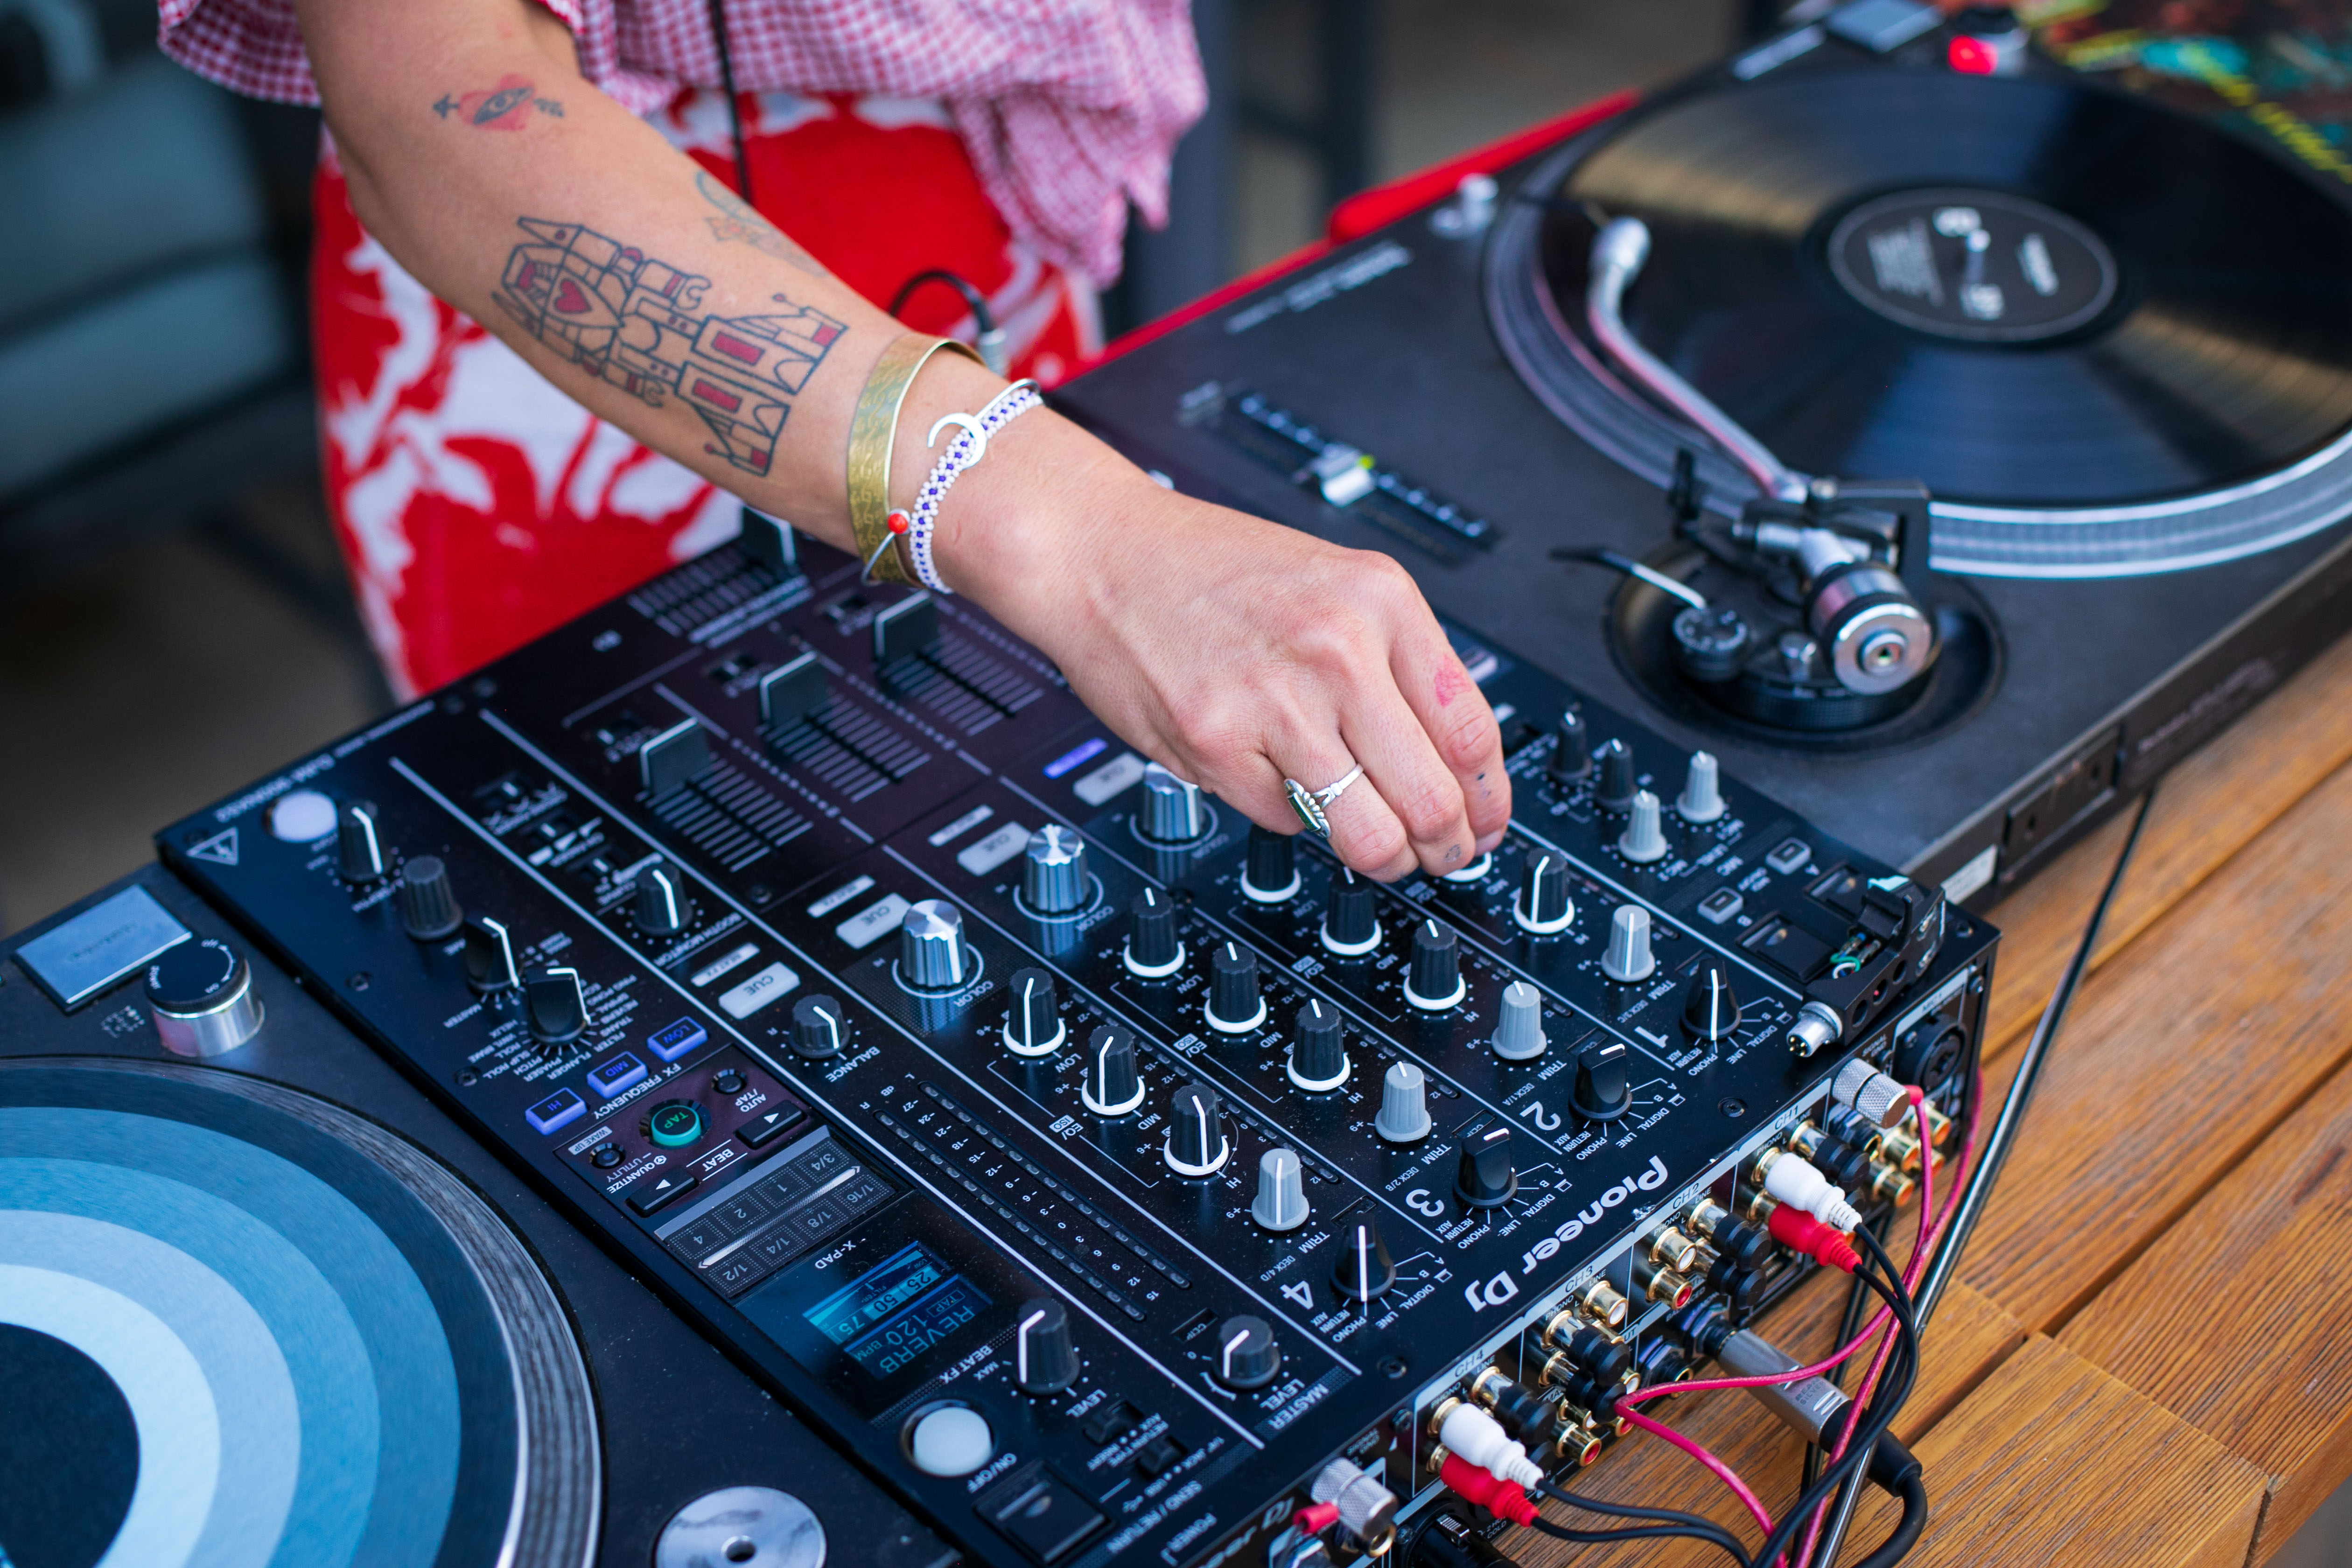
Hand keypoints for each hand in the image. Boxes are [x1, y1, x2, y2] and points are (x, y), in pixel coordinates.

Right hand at [944, 417, 1511, 879]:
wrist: (1102, 553)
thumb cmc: (1211, 569)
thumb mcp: (1334, 583)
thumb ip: (1393, 659)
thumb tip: (1450, 760)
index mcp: (1381, 602)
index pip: (1472, 731)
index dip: (1490, 799)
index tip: (1488, 823)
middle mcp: (1338, 650)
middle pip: (1432, 797)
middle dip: (1446, 846)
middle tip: (1441, 855)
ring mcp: (1276, 703)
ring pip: (1367, 832)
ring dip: (1381, 857)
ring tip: (1379, 850)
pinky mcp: (1215, 748)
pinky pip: (1286, 822)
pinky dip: (1292, 818)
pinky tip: (1281, 784)